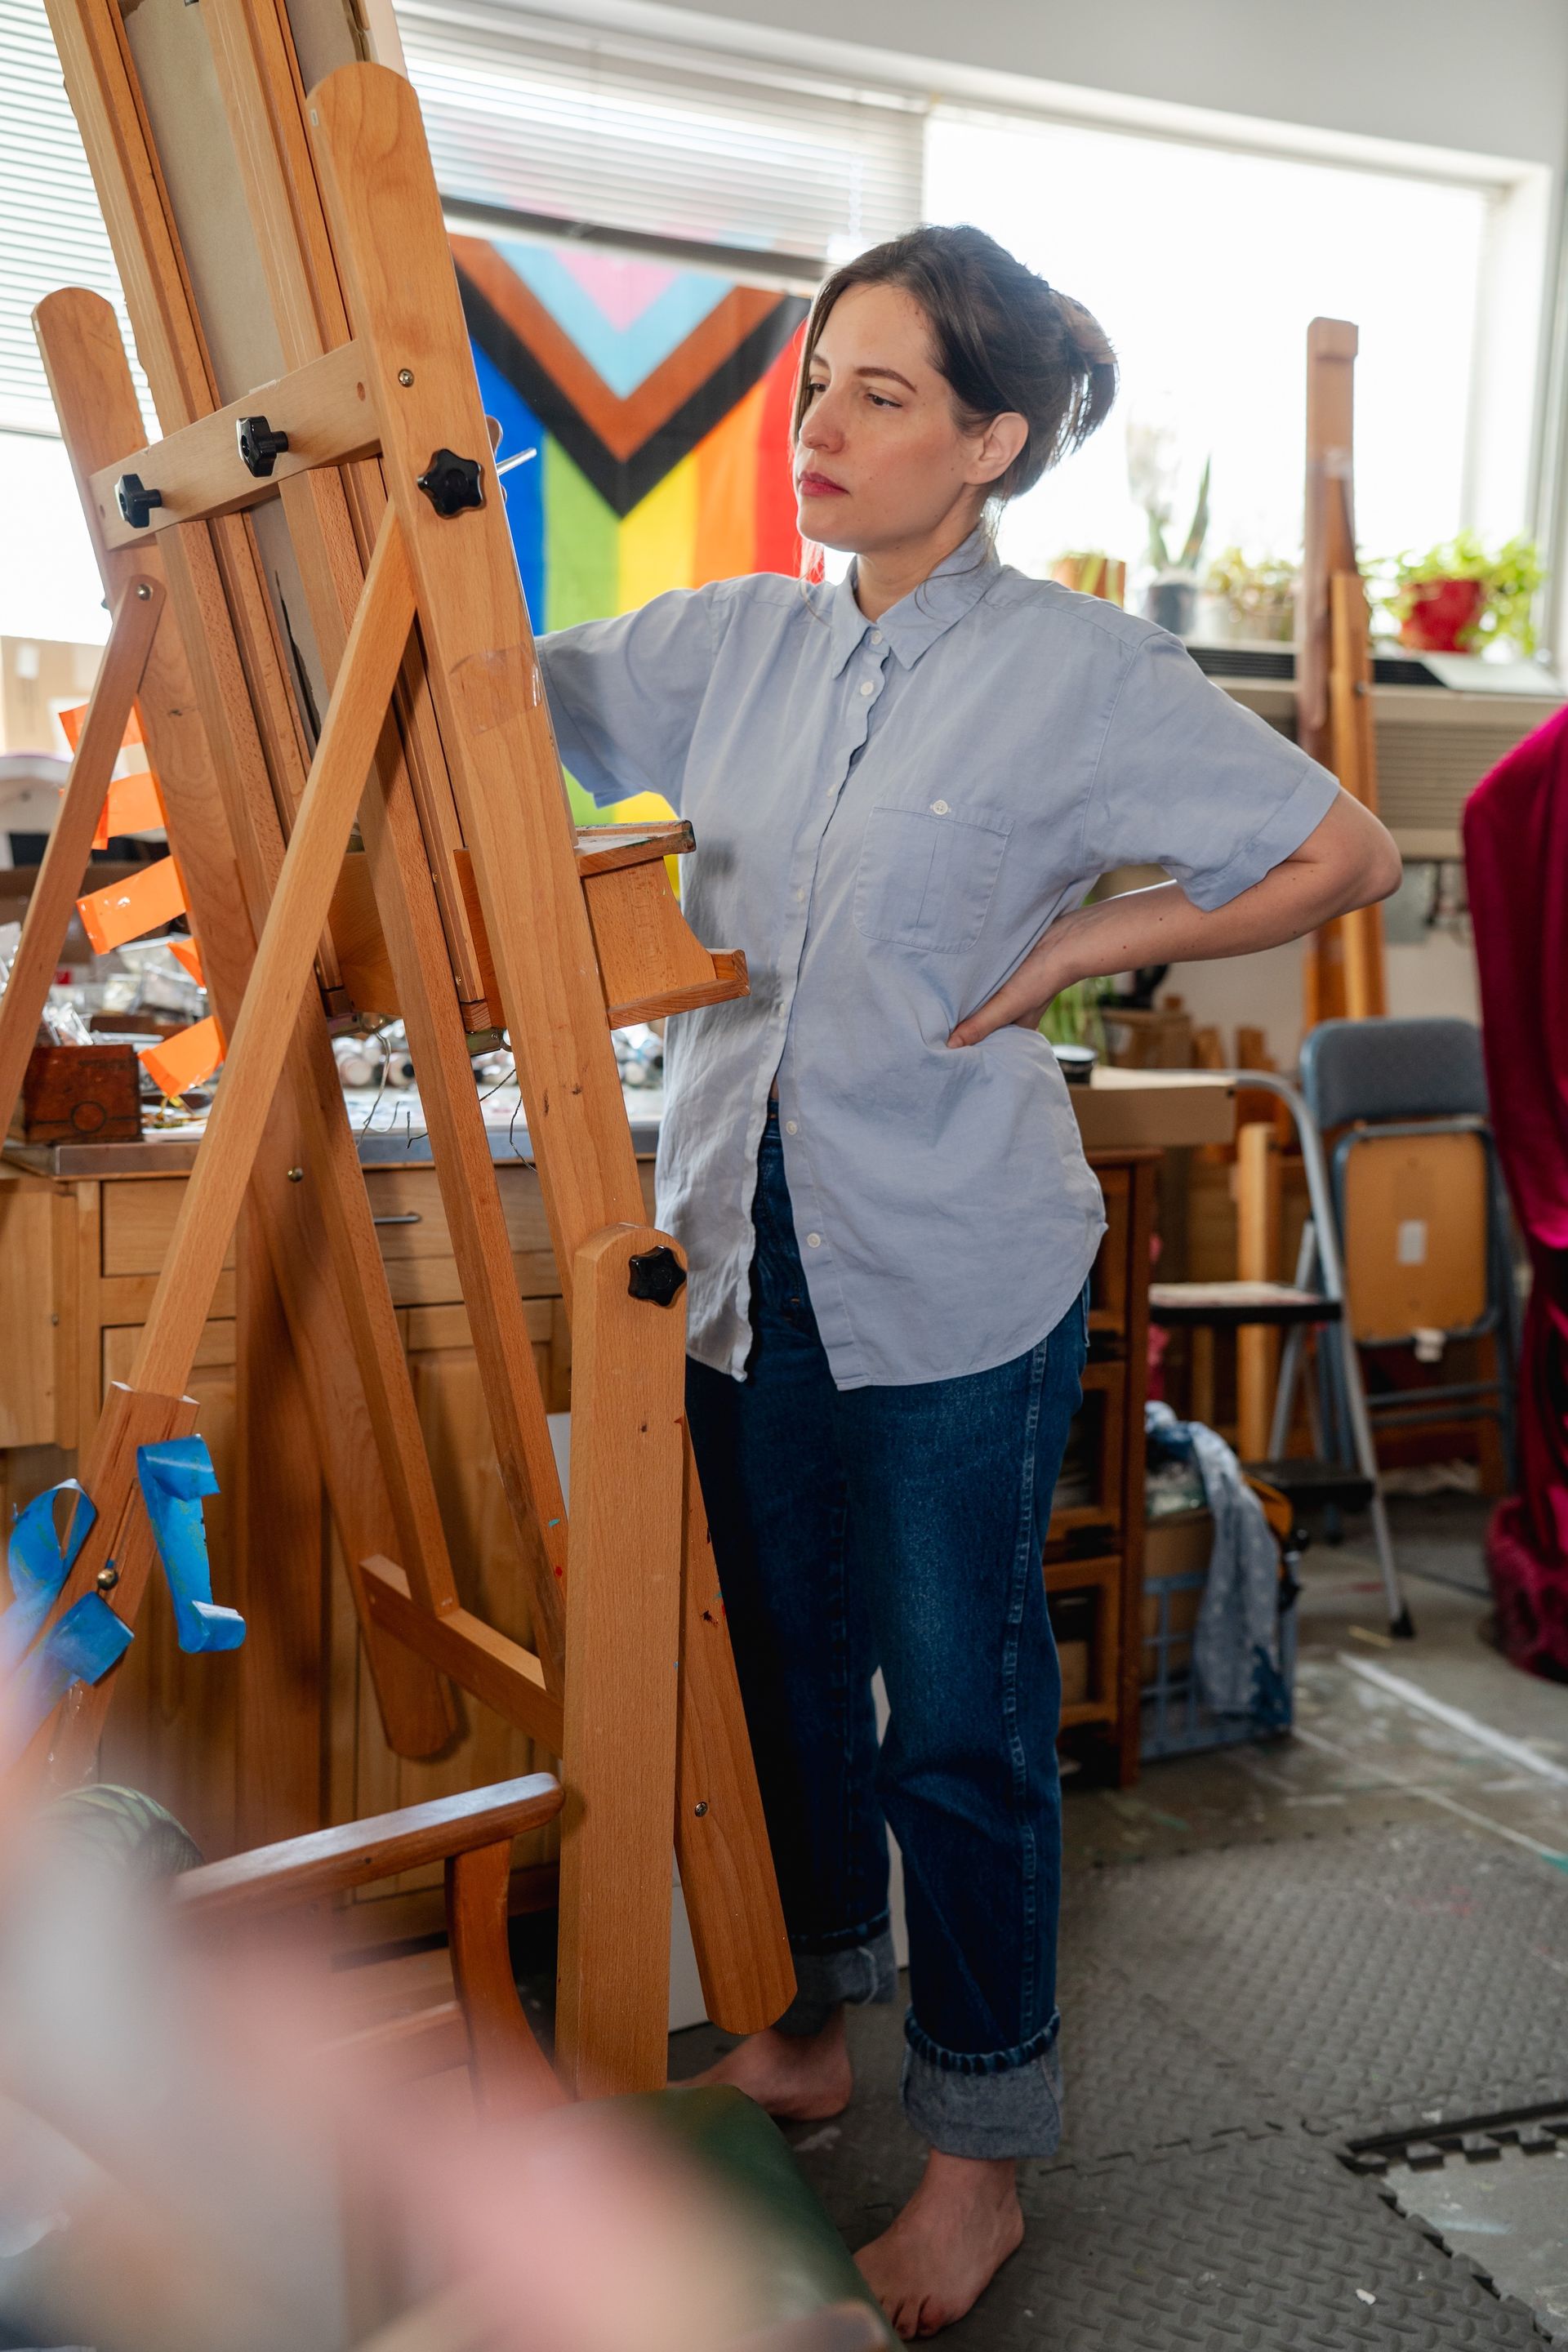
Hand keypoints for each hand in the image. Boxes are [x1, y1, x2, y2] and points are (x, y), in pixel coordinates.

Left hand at [948, 922, 1080, 1047]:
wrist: (1063, 939)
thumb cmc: (1040, 977)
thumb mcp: (1007, 1006)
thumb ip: (980, 1025)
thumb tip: (951, 1046)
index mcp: (1020, 1030)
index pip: (990, 1044)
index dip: (970, 1045)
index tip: (945, 1046)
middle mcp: (1017, 1013)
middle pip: (986, 1022)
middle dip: (966, 1022)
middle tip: (937, 1024)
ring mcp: (1014, 991)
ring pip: (985, 1001)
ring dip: (969, 1001)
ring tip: (940, 1003)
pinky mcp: (1010, 972)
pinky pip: (987, 982)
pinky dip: (975, 983)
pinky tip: (958, 980)